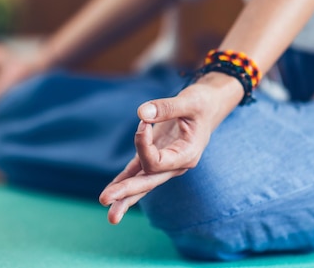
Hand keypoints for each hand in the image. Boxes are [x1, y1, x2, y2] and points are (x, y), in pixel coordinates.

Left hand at [99, 73, 241, 223]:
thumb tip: (141, 113)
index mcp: (187, 156)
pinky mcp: (154, 156)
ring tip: (108, 214)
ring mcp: (164, 163)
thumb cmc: (202, 103)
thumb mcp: (189, 101)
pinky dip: (124, 180)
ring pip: (142, 183)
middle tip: (105, 200)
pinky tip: (111, 195)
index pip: (156, 161)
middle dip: (126, 191)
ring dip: (123, 196)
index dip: (143, 143)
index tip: (144, 123)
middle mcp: (175, 165)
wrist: (208, 106)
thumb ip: (166, 107)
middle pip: (148, 182)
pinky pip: (137, 172)